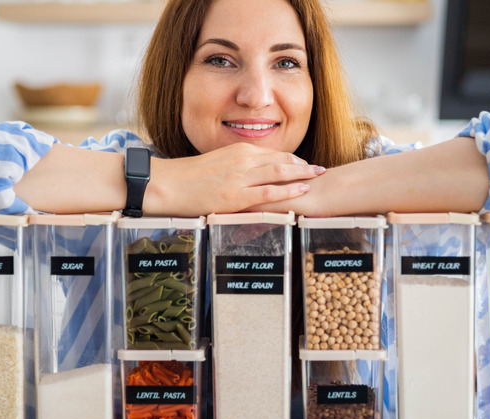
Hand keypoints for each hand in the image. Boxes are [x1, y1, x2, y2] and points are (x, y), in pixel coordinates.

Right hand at [145, 142, 325, 215]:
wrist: (168, 184)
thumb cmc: (188, 178)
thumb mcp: (216, 165)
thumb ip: (236, 168)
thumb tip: (249, 177)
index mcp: (238, 151)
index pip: (273, 153)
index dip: (293, 158)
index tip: (305, 164)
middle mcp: (243, 160)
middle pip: (282, 159)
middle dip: (304, 164)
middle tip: (321, 169)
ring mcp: (241, 177)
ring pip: (280, 172)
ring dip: (303, 174)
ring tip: (319, 177)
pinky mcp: (236, 195)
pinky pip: (269, 192)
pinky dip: (289, 190)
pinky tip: (303, 190)